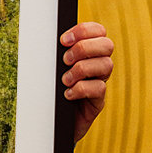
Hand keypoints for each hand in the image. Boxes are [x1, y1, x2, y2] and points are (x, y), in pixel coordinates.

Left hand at [60, 21, 113, 142]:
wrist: (50, 122)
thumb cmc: (49, 90)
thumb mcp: (51, 68)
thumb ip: (55, 52)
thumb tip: (44, 38)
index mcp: (88, 52)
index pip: (98, 31)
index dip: (84, 30)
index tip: (63, 40)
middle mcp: (98, 65)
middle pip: (107, 45)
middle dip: (84, 48)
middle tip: (65, 60)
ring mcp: (99, 83)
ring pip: (106, 65)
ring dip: (81, 69)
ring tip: (65, 80)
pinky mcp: (98, 101)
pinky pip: (99, 88)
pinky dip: (81, 89)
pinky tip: (67, 94)